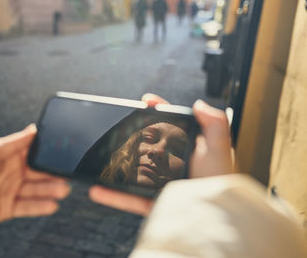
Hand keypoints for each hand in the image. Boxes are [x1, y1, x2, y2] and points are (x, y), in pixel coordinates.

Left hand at [0, 124, 70, 225]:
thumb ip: (12, 142)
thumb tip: (34, 129)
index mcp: (12, 157)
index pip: (36, 154)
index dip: (49, 154)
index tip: (64, 153)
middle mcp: (16, 173)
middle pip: (40, 173)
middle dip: (54, 174)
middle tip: (68, 174)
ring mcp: (14, 190)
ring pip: (37, 190)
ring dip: (51, 190)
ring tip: (63, 190)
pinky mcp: (9, 207)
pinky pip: (28, 207)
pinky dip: (40, 207)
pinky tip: (52, 205)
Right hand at [89, 94, 233, 215]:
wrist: (219, 217)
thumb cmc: (222, 183)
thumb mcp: (220, 147)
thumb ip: (214, 123)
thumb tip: (199, 104)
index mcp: (187, 150)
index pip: (170, 125)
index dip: (157, 111)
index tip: (146, 101)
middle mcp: (173, 165)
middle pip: (148, 145)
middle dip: (133, 135)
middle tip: (120, 125)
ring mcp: (160, 184)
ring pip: (133, 172)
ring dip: (116, 165)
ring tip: (102, 156)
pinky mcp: (154, 204)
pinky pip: (129, 199)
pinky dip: (113, 196)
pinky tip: (97, 189)